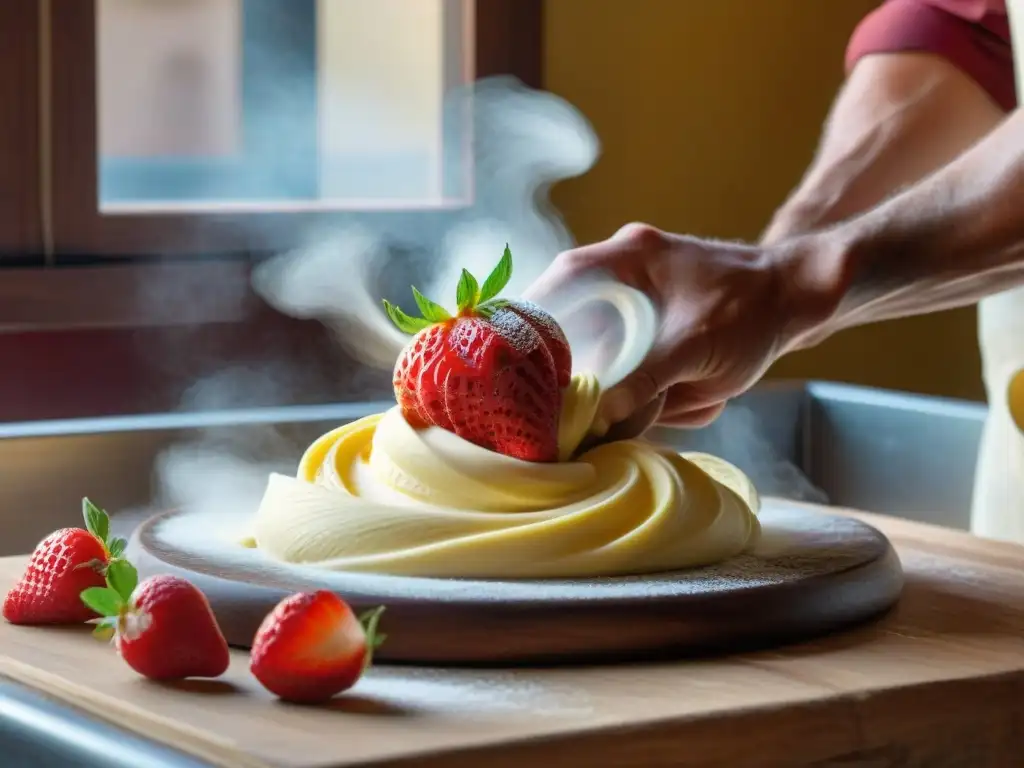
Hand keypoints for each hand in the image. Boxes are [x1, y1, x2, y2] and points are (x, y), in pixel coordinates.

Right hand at [526, 223, 832, 428]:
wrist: (802, 297)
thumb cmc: (752, 310)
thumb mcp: (694, 349)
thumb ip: (643, 381)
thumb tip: (598, 417)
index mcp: (624, 259)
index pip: (555, 285)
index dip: (530, 323)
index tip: (516, 364)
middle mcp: (624, 274)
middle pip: (580, 332)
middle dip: (603, 377)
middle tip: (609, 407)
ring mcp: (641, 300)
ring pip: (616, 359)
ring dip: (650, 389)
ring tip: (698, 392)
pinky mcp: (659, 326)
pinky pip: (644, 367)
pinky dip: (671, 390)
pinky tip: (709, 390)